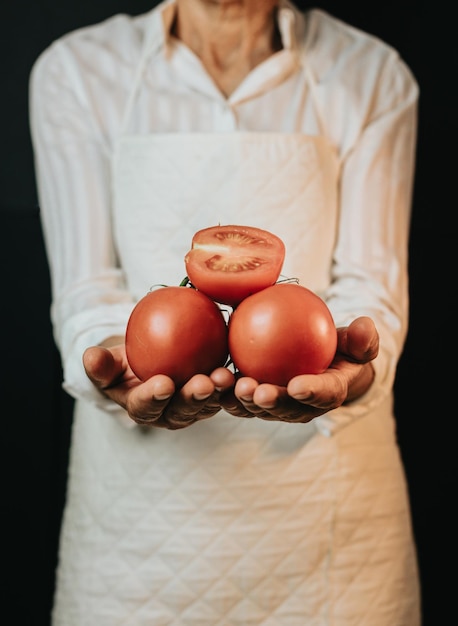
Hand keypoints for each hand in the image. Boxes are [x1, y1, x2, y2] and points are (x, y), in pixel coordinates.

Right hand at [82, 341, 235, 428]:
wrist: (149, 363)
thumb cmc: (124, 364)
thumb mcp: (107, 363)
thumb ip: (100, 364)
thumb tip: (90, 356)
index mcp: (142, 409)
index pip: (146, 407)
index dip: (154, 398)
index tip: (163, 383)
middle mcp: (171, 414)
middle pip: (183, 409)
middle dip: (193, 398)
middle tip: (202, 382)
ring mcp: (195, 408)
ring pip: (208, 403)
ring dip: (218, 391)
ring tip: (224, 375)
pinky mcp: (214, 395)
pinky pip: (225, 390)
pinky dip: (233, 382)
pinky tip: (241, 365)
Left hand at [219, 316, 378, 422]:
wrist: (321, 361)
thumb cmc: (340, 349)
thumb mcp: (356, 340)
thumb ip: (362, 337)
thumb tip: (367, 327)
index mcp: (329, 393)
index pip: (324, 396)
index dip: (311, 393)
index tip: (297, 385)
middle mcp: (302, 408)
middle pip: (286, 410)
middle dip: (270, 404)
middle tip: (256, 390)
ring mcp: (277, 407)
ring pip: (258, 409)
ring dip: (242, 401)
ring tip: (229, 384)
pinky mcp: (254, 400)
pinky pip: (239, 397)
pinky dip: (224, 390)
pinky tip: (211, 375)